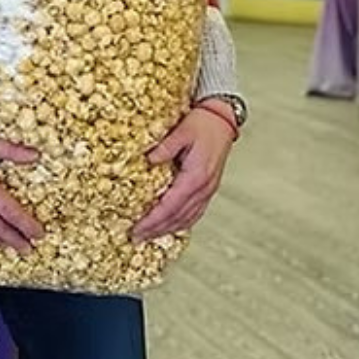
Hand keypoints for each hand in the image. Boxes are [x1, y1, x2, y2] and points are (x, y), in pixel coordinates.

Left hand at [131, 105, 235, 241]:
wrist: (222, 120)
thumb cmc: (201, 124)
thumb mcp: (181, 131)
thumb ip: (165, 147)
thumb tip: (148, 160)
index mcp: (195, 177)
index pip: (170, 206)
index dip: (153, 220)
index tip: (137, 229)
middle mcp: (204, 188)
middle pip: (178, 217)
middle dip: (156, 230)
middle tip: (136, 238)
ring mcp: (208, 190)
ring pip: (187, 218)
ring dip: (168, 229)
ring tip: (149, 236)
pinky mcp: (208, 188)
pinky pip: (195, 212)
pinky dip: (181, 222)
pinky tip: (170, 226)